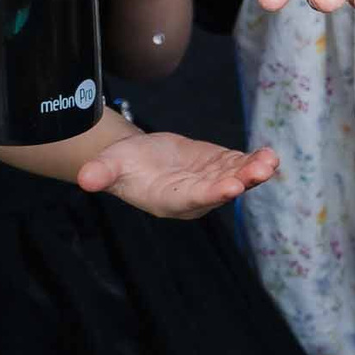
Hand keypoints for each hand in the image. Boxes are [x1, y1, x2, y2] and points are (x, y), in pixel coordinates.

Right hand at [77, 132, 278, 218]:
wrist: (139, 159)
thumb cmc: (122, 164)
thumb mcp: (109, 165)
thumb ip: (101, 173)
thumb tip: (84, 179)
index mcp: (167, 199)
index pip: (192, 199)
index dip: (211, 193)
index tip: (231, 187)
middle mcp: (193, 196)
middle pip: (219, 191)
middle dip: (240, 181)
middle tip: (258, 173)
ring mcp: (209, 182)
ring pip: (236, 178)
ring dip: (253, 171)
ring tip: (270, 160)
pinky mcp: (220, 167)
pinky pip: (240, 166)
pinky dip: (254, 160)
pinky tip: (269, 154)